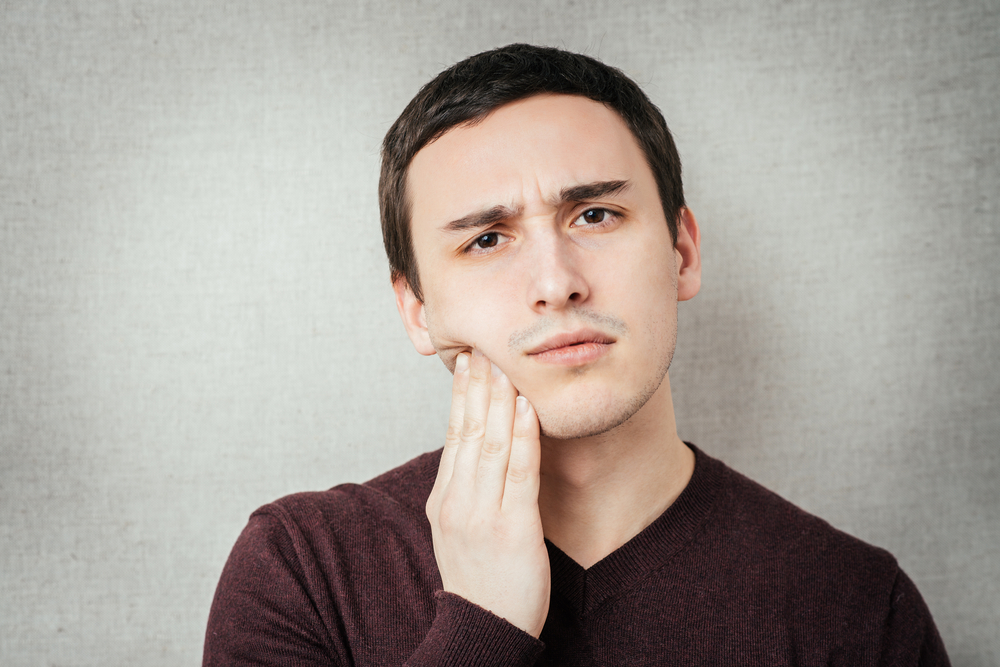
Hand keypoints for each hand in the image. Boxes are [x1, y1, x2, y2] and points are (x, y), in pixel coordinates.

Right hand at [425, 349, 549, 637]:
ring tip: (506, 367)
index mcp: (442, 499)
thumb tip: (478, 448)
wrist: (483, 630)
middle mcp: (456, 502)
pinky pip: (519, 472)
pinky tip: (527, 409)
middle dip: (478, 386)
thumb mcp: (458, 530)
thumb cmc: (480, 579)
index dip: (461, 396)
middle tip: (485, 348)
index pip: (453, 435)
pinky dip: (524, 436)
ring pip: (492, 444)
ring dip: (500, 400)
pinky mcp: (513, 528)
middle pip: (469, 431)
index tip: (468, 364)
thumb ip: (466, 489)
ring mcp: (481, 515)